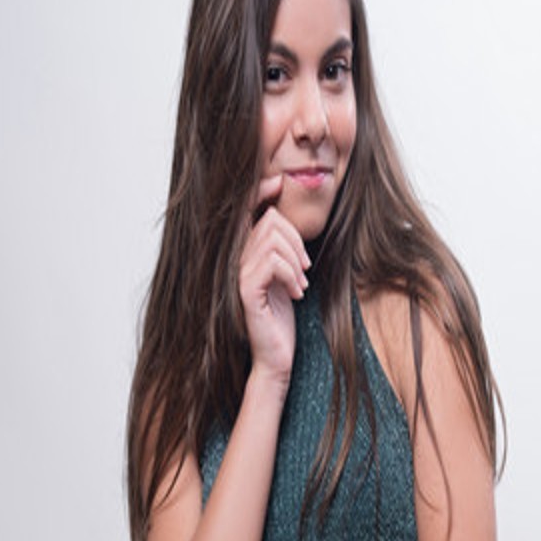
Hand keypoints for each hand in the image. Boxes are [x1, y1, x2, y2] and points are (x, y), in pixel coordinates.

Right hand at [239, 175, 310, 388]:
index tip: (279, 182)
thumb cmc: (281, 319)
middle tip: (305, 269)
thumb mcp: (286, 277)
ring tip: (301, 284)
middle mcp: (234, 261)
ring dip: (297, 261)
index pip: (246, 211)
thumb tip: (286, 215)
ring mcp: (237, 275)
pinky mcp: (246, 291)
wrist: (277, 358)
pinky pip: (272, 262)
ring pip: (273, 239)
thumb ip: (283, 249)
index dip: (260, 191)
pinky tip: (296, 293)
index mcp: (243, 254)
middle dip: (296, 241)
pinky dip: (292, 274)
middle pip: (270, 221)